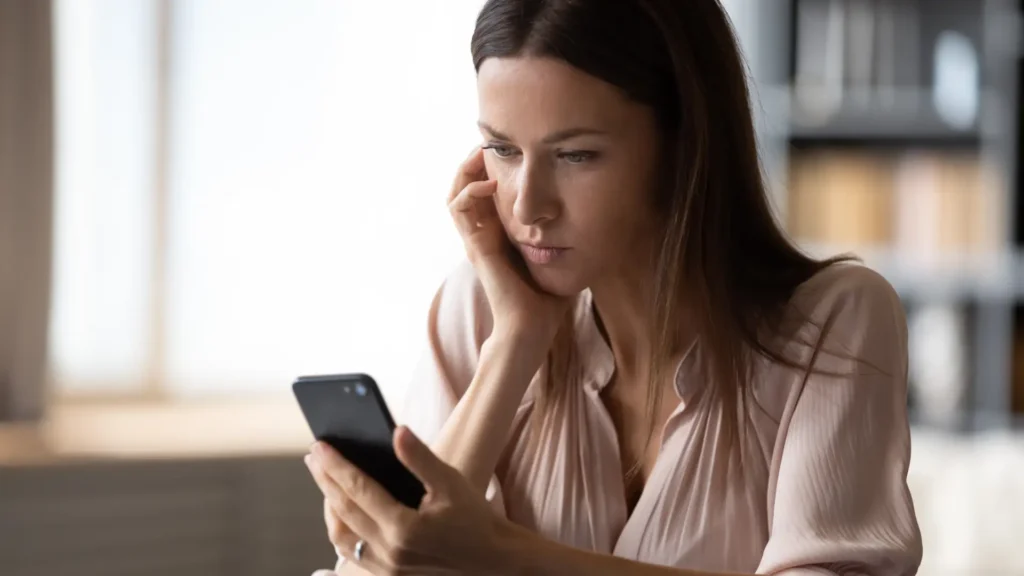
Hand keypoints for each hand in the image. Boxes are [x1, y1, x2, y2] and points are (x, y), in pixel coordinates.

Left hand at [305, 426, 511, 574]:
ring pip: (341, 536)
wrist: (492, 560)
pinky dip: (341, 528)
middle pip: (343, 511)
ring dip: (328, 506)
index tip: (319, 445)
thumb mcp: (451, 483)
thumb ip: (420, 458)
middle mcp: (389, 553)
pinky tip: (341, 509)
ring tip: (325, 480)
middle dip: (325, 480)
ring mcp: (386, 568)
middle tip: (313, 456)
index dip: (336, 465)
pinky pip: (351, 552)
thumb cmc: (474, 518)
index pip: (358, 490)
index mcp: (404, 528)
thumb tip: (396, 431)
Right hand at [448, 148, 571, 345]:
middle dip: (475, 162)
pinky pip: (460, 210)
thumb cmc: (547, 300)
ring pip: (455, 193)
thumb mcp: (560, 256)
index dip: (491, 168)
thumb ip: (567, 237)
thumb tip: (596, 220)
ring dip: (466, 170)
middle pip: (465, 187)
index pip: (486, 192)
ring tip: (482, 153)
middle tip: (490, 142)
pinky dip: (470, 191)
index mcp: (499, 235)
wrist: (532, 328)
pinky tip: (491, 183)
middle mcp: (483, 235)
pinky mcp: (476, 247)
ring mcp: (476, 240)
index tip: (509, 149)